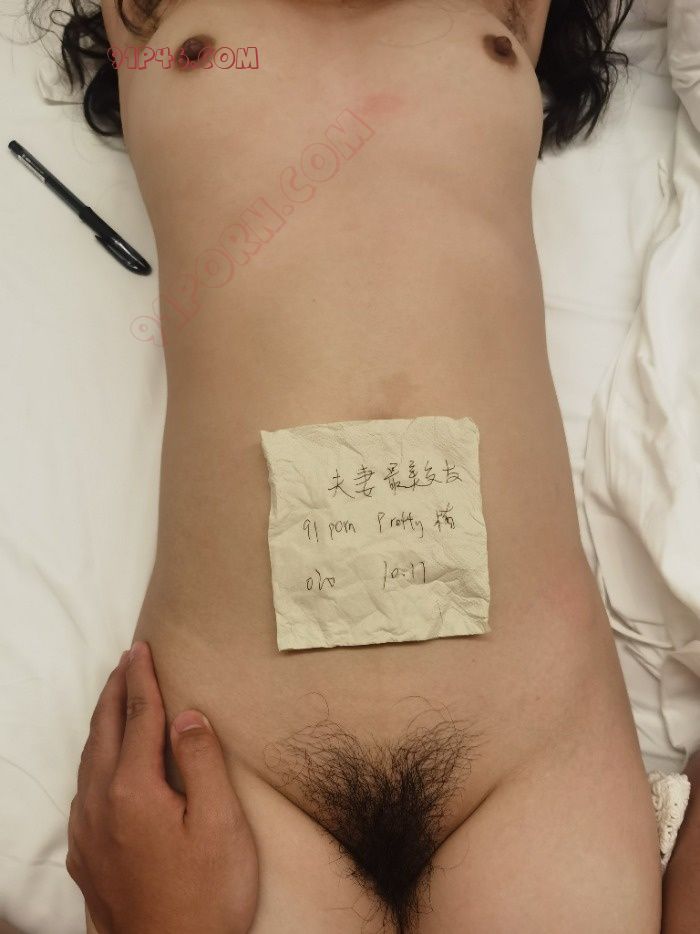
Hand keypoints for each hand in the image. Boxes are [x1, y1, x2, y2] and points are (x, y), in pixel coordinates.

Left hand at [67, 641, 258, 933]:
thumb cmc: (206, 896)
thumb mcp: (220, 825)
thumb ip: (202, 762)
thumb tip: (188, 714)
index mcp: (132, 790)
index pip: (137, 717)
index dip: (142, 679)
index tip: (142, 648)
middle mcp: (99, 805)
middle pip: (103, 731)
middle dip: (114, 691)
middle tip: (127, 660)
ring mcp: (87, 833)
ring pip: (87, 759)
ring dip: (102, 722)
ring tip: (116, 698)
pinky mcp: (85, 857)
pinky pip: (84, 789)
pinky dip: (95, 757)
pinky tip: (107, 762)